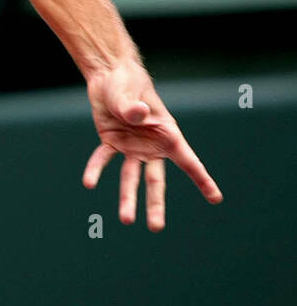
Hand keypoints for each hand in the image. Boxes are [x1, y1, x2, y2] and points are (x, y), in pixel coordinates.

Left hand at [82, 59, 222, 230]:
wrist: (109, 76)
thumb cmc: (129, 83)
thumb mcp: (131, 93)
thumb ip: (133, 107)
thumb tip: (136, 115)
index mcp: (167, 135)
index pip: (189, 161)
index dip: (202, 180)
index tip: (215, 198)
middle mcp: (151, 146)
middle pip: (155, 181)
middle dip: (155, 205)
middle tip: (156, 228)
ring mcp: (131, 147)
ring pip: (130, 178)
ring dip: (127, 198)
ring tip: (126, 220)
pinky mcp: (111, 142)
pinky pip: (103, 159)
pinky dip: (96, 170)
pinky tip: (88, 183)